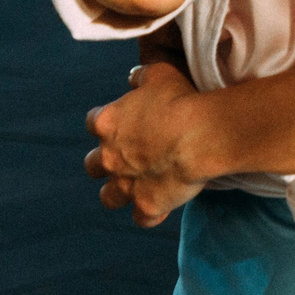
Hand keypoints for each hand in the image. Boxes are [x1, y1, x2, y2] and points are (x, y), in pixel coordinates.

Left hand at [85, 61, 210, 226]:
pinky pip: (142, 219)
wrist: (202, 135)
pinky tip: (160, 207)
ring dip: (119, 192)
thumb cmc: (181, 100)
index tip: (121, 121)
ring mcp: (127, 185)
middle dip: (106, 162)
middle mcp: (110, 157)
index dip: (107, 121)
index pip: (93, 122)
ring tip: (136, 186)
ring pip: (108, 197)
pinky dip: (149, 214)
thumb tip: (132, 78)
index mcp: (108, 123)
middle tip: (127, 156)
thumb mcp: (160, 74)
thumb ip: (141, 77)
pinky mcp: (147, 206)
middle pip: (92, 165)